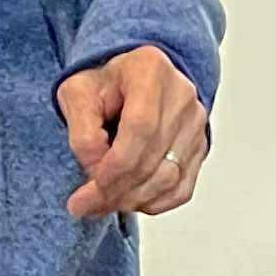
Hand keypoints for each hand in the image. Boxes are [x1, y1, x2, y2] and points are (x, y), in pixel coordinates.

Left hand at [59, 47, 209, 221]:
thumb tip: (97, 169)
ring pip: (169, 177)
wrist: (128, 82)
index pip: (141, 127)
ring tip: (101, 203)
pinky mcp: (199, 146)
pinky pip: (181, 188)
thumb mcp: (76, 94)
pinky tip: (128, 201)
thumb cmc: (102, 85)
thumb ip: (81, 132)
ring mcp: (195, 122)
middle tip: (85, 205)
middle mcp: (181, 94)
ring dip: (132, 199)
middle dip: (117, 189)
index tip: (92, 185)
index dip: (116, 165)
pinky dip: (153, 203)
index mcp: (149, 70)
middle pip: (154, 156)